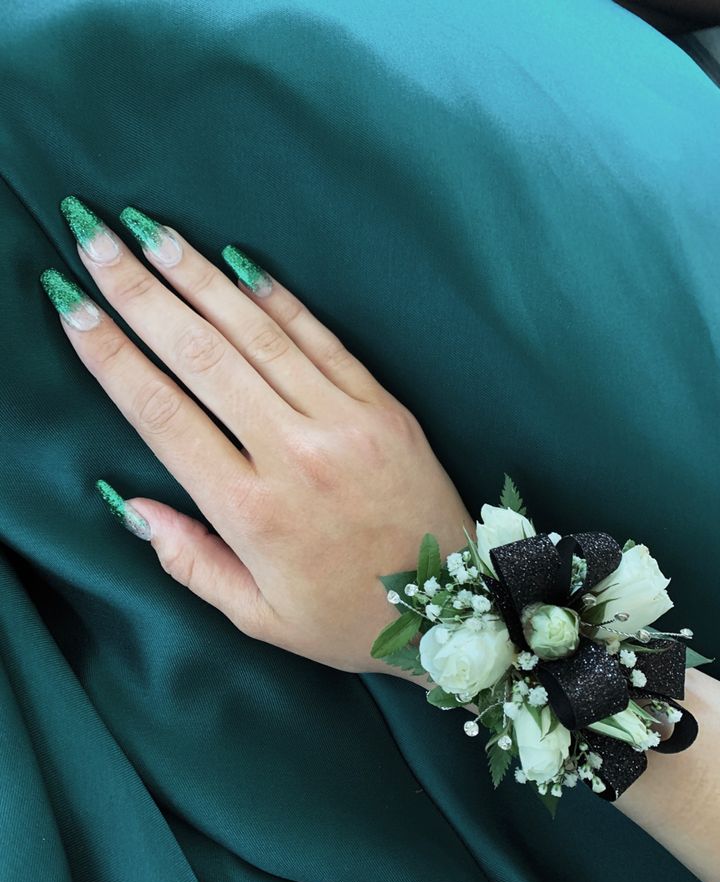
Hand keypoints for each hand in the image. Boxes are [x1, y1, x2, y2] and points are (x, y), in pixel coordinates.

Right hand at [43, 198, 473, 678]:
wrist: (453, 609)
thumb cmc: (348, 618)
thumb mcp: (258, 615)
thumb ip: (189, 561)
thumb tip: (130, 502)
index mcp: (252, 512)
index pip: (162, 415)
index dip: (112, 356)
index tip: (73, 307)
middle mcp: (294, 455)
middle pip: (202, 357)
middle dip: (142, 292)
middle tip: (95, 238)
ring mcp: (344, 422)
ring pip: (257, 335)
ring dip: (199, 278)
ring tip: (152, 232)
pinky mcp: (382, 407)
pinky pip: (322, 339)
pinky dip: (277, 299)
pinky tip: (237, 263)